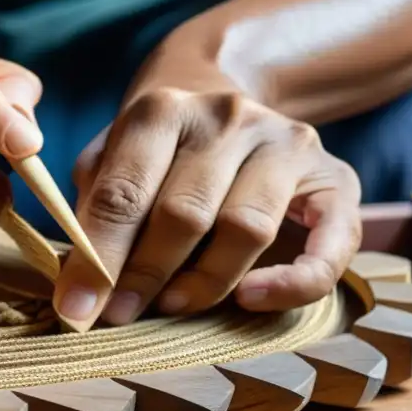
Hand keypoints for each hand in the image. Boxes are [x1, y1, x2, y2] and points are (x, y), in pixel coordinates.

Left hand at [53, 40, 361, 326]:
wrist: (230, 94)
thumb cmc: (160, 147)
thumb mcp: (114, 155)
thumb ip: (95, 203)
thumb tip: (80, 279)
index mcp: (163, 109)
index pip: (123, 190)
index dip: (98, 256)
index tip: (75, 307)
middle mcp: (228, 118)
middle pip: (184, 213)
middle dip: (144, 275)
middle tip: (118, 316)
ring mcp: (286, 143)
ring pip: (246, 227)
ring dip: (204, 283)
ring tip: (172, 306)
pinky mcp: (336, 177)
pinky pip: (329, 242)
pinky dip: (293, 282)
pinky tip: (252, 299)